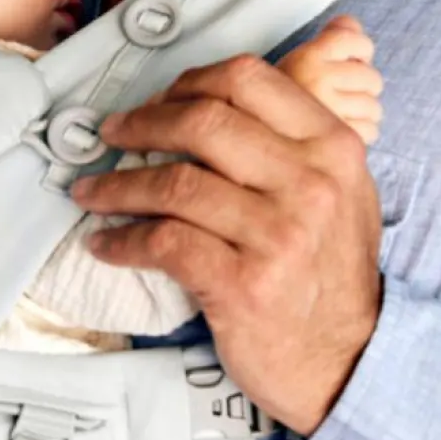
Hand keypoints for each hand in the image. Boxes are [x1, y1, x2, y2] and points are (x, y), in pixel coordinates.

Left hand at [70, 49, 382, 436]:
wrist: (348, 359)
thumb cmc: (331, 274)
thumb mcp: (342, 191)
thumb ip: (296, 141)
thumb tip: (215, 99)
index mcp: (332, 148)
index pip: (248, 79)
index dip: (188, 83)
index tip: (158, 101)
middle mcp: (309, 184)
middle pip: (203, 122)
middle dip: (142, 123)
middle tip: (113, 136)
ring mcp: (277, 235)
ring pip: (174, 183)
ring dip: (117, 186)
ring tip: (92, 192)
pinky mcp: (243, 284)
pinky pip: (163, 242)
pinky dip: (122, 240)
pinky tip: (106, 243)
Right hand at [280, 15, 382, 145]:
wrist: (258, 138)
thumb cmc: (281, 102)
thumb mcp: (299, 61)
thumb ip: (329, 36)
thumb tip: (350, 23)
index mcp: (306, 58)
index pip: (356, 41)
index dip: (361, 51)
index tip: (352, 60)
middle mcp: (316, 80)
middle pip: (371, 78)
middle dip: (362, 87)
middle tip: (342, 94)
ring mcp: (328, 109)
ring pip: (374, 108)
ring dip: (363, 113)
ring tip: (340, 114)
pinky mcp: (337, 136)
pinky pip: (370, 130)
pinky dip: (361, 132)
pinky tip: (341, 129)